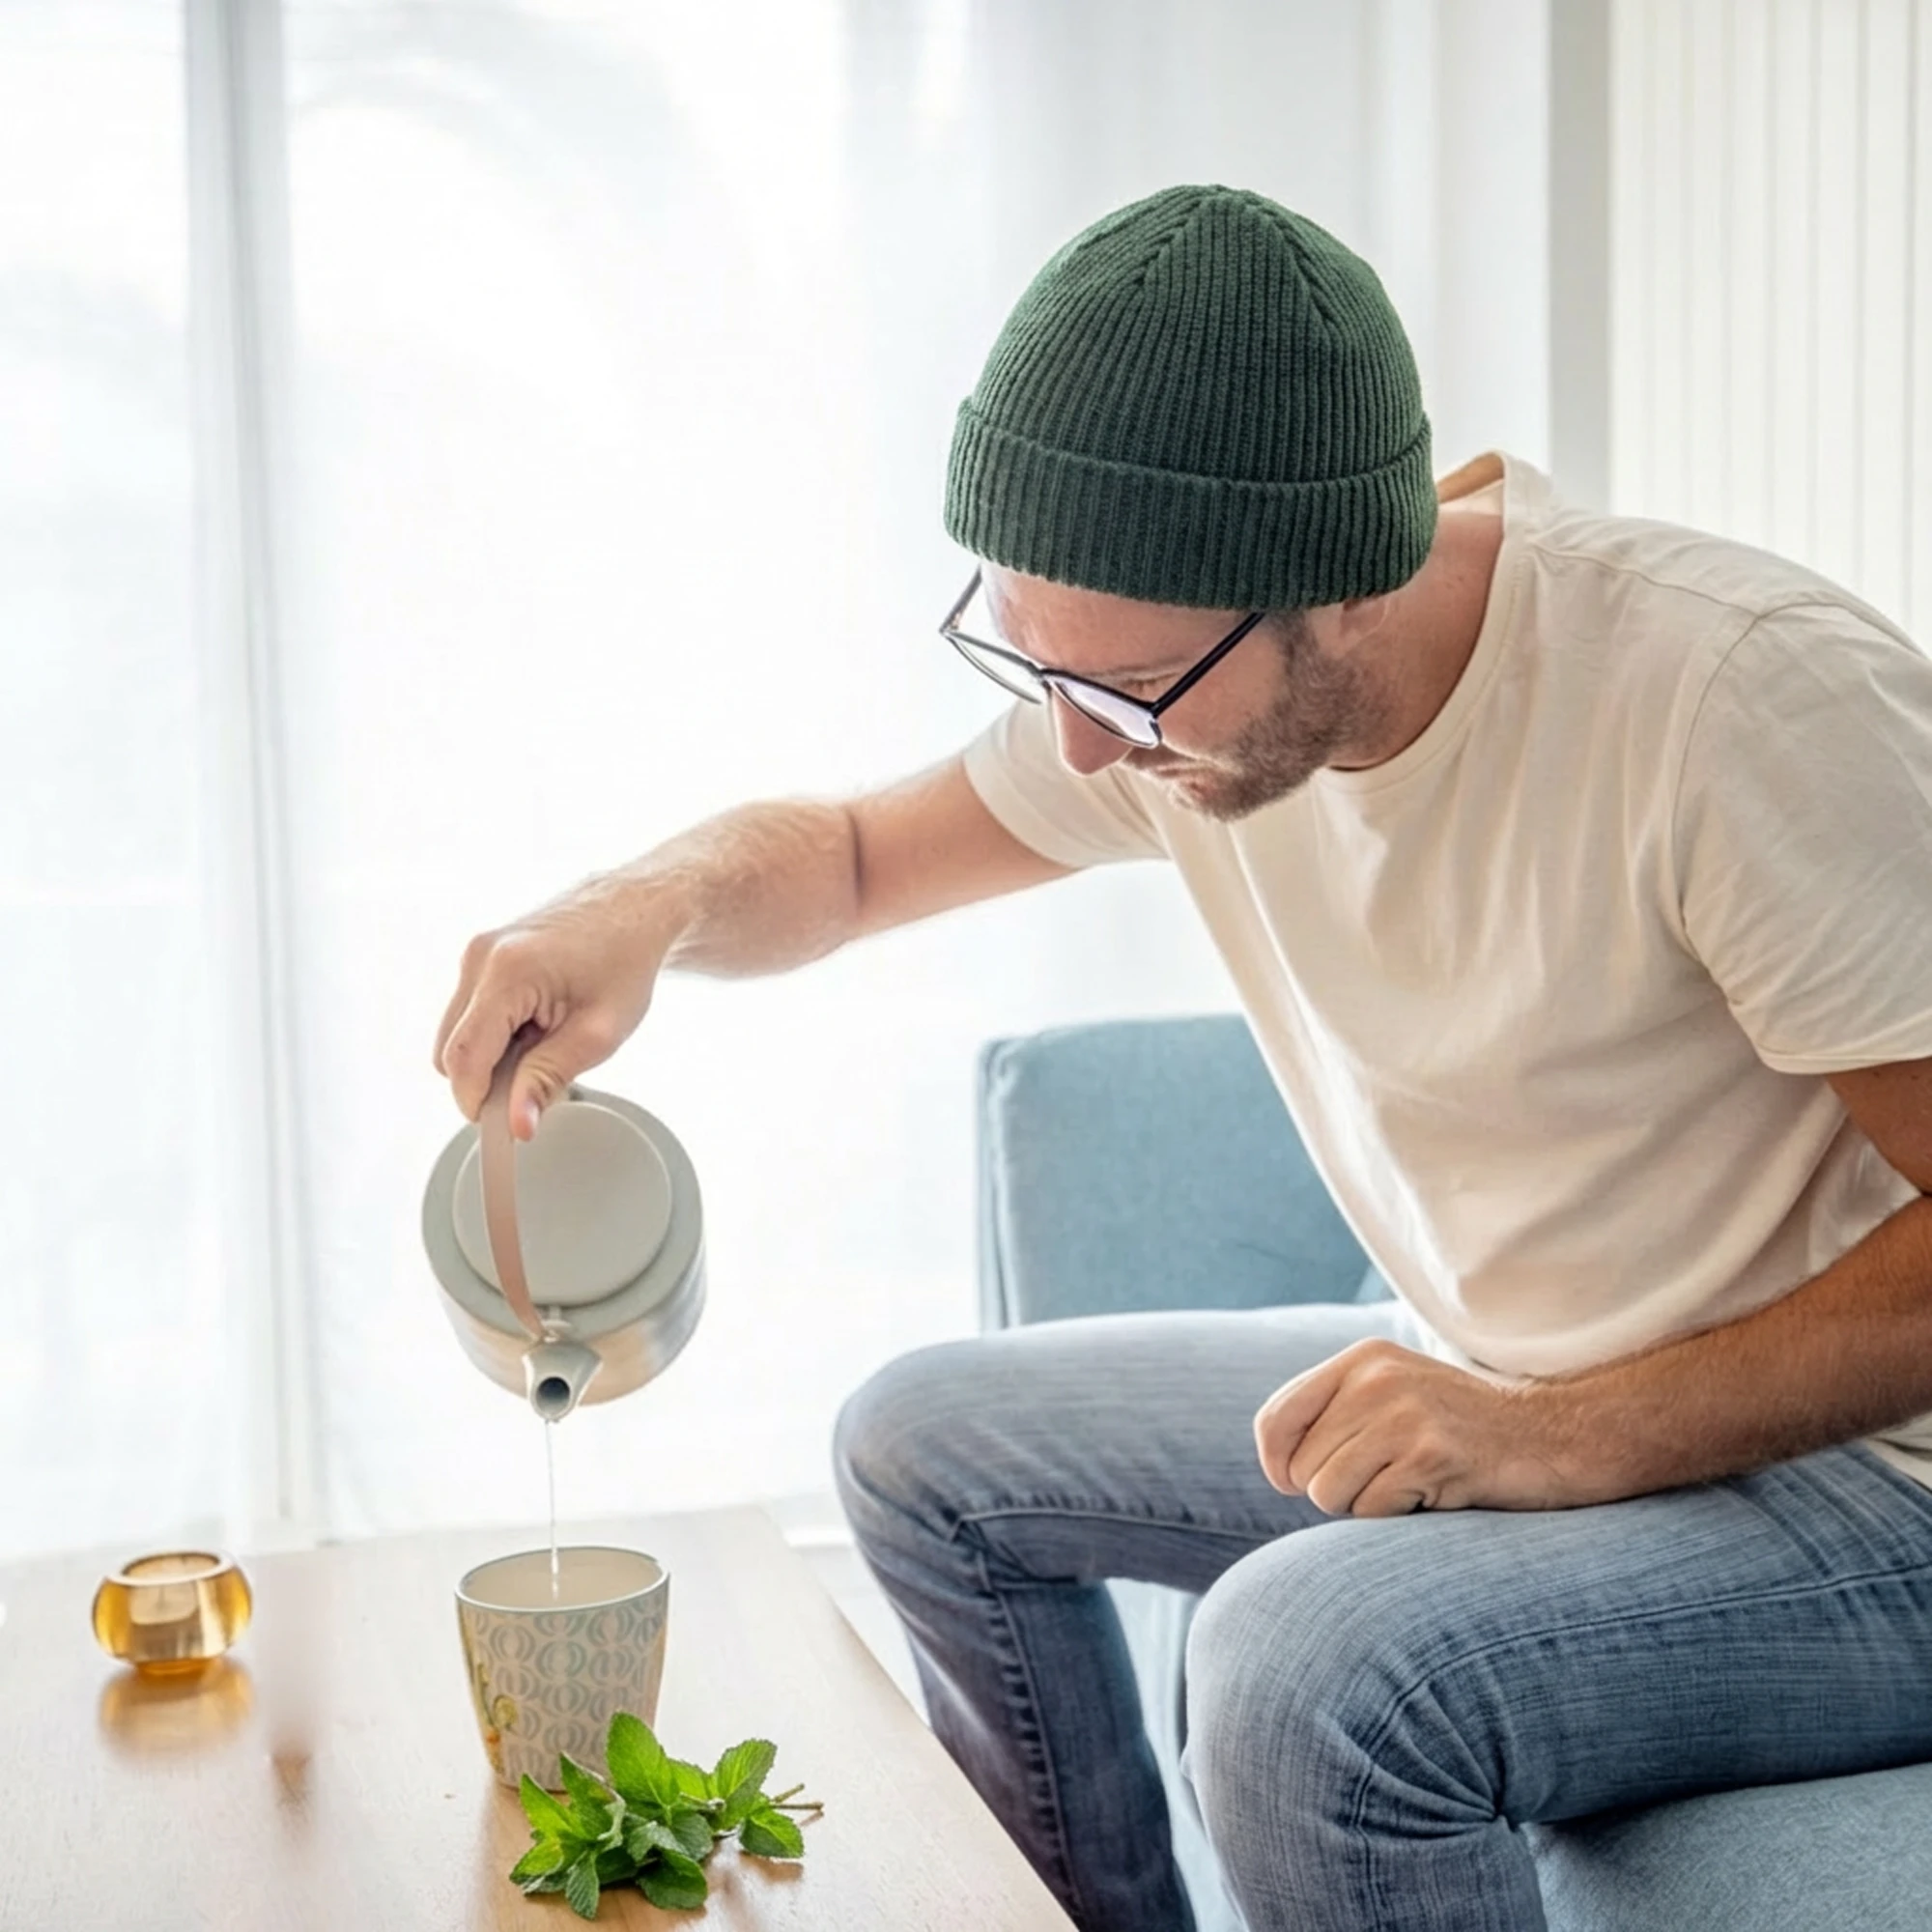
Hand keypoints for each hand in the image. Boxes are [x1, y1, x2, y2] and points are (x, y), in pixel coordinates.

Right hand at [434, 871, 672, 1138]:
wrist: (635, 909)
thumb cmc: (626, 962)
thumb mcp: (598, 1033)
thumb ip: (548, 1079)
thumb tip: (517, 1125)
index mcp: (506, 972)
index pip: (463, 1057)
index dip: (476, 1102)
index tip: (503, 1127)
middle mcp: (479, 957)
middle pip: (449, 1050)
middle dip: (485, 1080)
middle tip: (538, 1080)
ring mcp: (475, 953)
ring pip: (456, 1035)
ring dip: (491, 1056)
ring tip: (546, 1044)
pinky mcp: (481, 956)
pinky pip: (470, 1014)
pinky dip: (495, 1034)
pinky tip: (537, 1026)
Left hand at [1252, 1339, 1585, 1515]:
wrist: (1553, 1437)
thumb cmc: (1461, 1428)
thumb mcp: (1395, 1396)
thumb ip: (1337, 1414)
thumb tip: (1277, 1470)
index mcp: (1361, 1360)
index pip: (1276, 1418)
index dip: (1275, 1464)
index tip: (1291, 1485)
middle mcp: (1375, 1379)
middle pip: (1302, 1468)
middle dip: (1333, 1491)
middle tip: (1385, 1480)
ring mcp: (1403, 1414)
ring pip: (1329, 1493)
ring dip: (1364, 1507)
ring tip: (1408, 1485)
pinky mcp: (1429, 1454)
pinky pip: (1372, 1511)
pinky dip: (1397, 1516)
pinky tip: (1433, 1494)